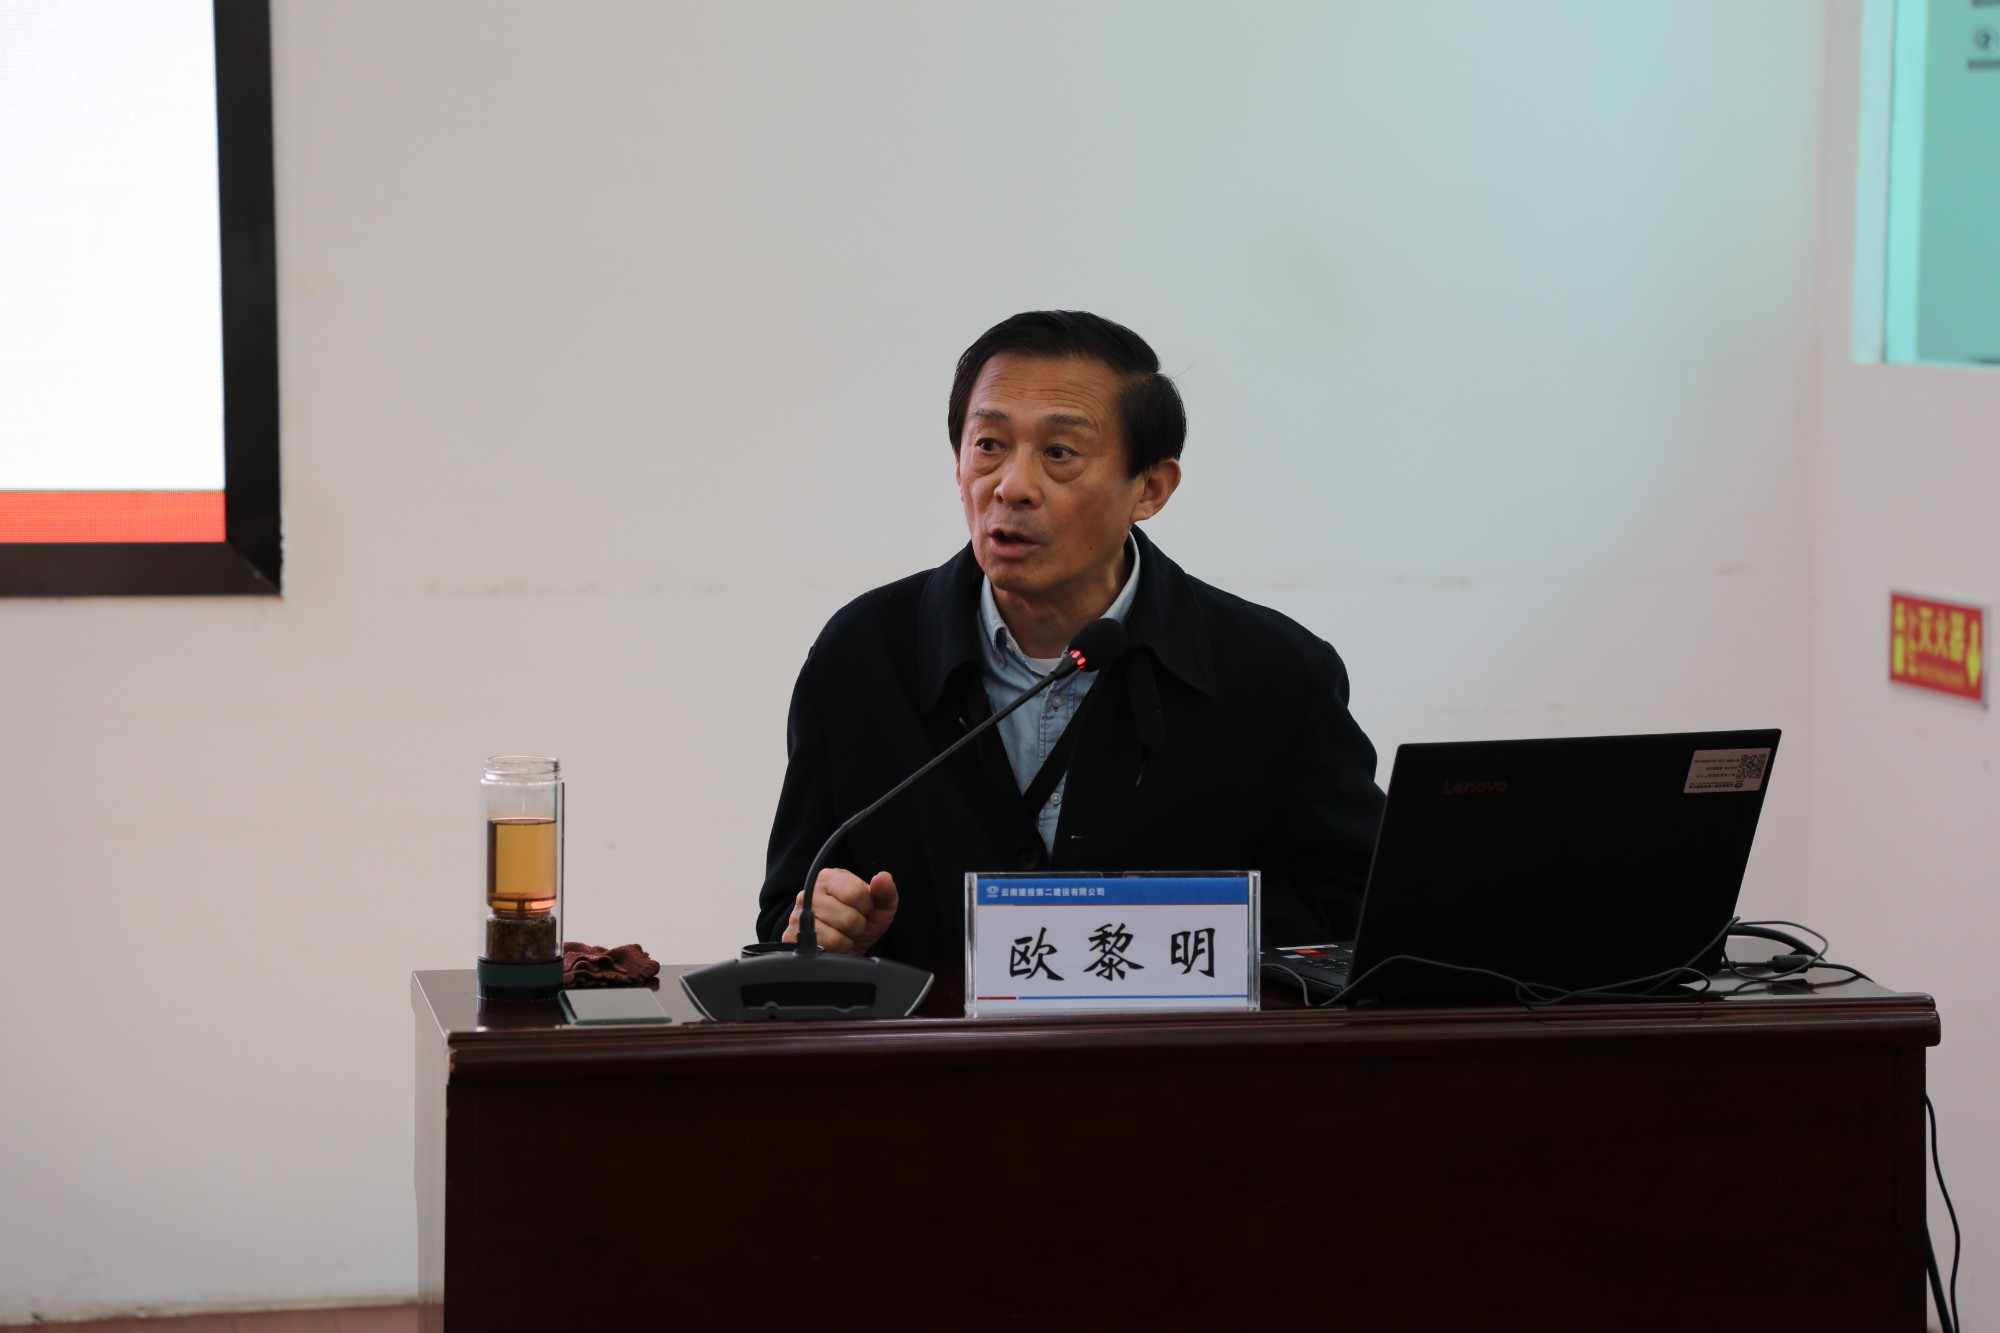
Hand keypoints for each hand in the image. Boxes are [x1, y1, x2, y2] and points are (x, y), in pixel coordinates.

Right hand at [782, 869, 898, 953]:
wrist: (843, 945)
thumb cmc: (860, 921)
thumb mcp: (879, 907)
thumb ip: (886, 891)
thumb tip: (882, 878)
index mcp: (831, 878)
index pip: (855, 893)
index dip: (866, 907)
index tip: (863, 909)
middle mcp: (811, 892)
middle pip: (848, 918)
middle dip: (857, 927)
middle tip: (851, 925)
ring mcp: (798, 914)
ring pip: (836, 937)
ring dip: (846, 941)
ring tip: (842, 934)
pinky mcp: (791, 936)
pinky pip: (822, 949)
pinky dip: (834, 951)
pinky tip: (831, 944)